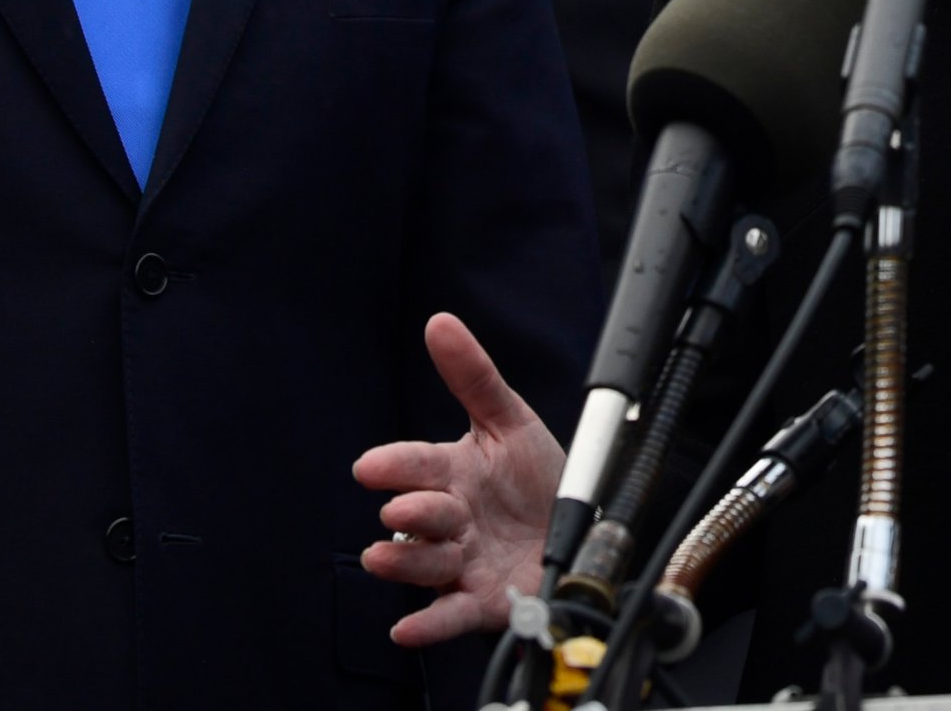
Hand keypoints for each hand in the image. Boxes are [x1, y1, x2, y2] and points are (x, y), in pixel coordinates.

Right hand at [353, 312, 566, 644]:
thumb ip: (472, 374)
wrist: (578, 528)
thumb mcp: (510, 419)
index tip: (372, 466)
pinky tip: (407, 628)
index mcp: (453, 474)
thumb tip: (440, 322)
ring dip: (407, 563)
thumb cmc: (535, 475)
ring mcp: (461, 562)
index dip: (396, 466)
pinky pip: (448, 616)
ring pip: (425, 564)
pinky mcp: (479, 600)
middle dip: (412, 513)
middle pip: (420, 518)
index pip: (417, 466)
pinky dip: (428, 625)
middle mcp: (451, 520)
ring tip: (385, 556)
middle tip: (406, 510)